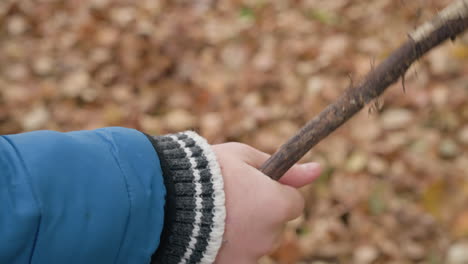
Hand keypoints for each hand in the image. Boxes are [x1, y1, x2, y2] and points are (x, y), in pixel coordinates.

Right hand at [211, 143, 321, 263]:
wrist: (166, 197)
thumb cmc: (207, 171)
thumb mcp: (244, 158)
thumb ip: (284, 168)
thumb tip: (318, 169)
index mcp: (277, 206)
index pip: (295, 204)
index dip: (277, 193)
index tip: (257, 188)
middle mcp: (268, 237)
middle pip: (274, 226)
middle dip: (259, 213)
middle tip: (229, 200)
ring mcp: (247, 256)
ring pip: (254, 242)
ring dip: (242, 231)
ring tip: (212, 215)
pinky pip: (235, 256)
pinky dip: (226, 246)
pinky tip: (206, 232)